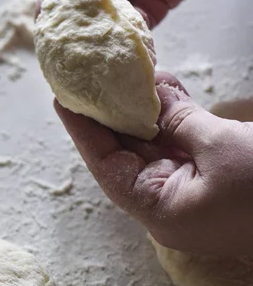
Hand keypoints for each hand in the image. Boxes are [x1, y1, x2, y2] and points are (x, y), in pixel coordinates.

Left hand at [56, 73, 252, 256]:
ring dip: (141, 111)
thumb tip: (150, 97)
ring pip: (151, 146)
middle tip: (90, 82)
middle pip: (124, 154)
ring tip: (127, 76)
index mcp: (159, 209)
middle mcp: (165, 203)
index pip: (105, 166)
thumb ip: (179, 120)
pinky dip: (169, 118)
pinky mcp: (205, 178)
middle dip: (111, 115)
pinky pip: (178, 145)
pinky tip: (163, 89)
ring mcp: (185, 191)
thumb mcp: (221, 148)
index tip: (64, 101)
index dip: (84, 131)